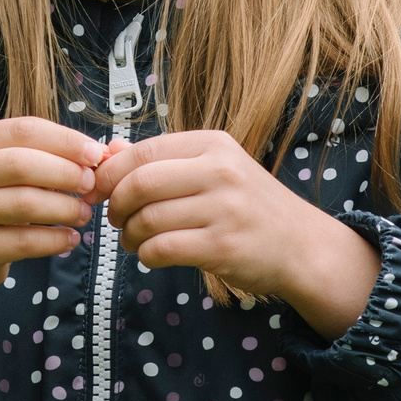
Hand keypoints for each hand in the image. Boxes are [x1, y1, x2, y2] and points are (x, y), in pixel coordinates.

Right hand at [0, 115, 106, 295]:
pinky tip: (70, 238)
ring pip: (24, 203)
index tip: (95, 154)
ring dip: (65, 208)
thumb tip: (102, 155)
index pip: (25, 130)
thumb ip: (47, 157)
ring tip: (84, 214)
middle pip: (22, 164)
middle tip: (91, 186)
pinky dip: (54, 240)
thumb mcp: (7, 171)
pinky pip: (23, 241)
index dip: (65, 140)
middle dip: (66, 173)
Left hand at [92, 130, 380, 338]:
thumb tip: (109, 151)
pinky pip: (163, 249)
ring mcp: (224, 209)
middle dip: (114, 205)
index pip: (144, 151)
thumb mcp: (215, 169)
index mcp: (214, 145)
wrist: (303, 245)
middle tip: (114, 219)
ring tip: (133, 241)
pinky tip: (151, 256)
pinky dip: (146, 255)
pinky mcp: (224, 247)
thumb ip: (164, 160)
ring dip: (129, 235)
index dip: (110, 172)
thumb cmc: (250, 206)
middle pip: (139, 184)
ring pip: (148, 219)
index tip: (97, 190)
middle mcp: (220, 171)